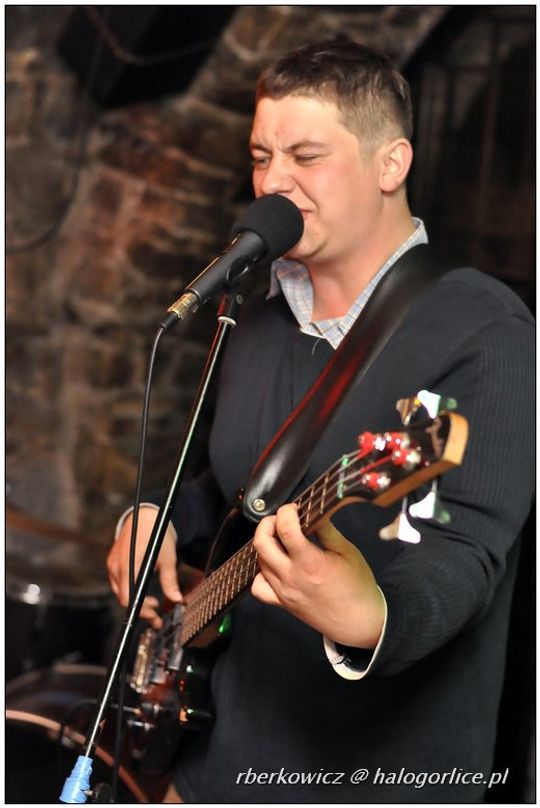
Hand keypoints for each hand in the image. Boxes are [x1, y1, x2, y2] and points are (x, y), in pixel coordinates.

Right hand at [107, 506, 181, 627]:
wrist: (144, 515)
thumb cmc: (157, 533)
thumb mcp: (168, 557)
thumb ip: (170, 580)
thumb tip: (177, 599)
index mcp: (130, 562)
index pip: (127, 596)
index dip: (140, 609)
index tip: (154, 614)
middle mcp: (117, 565)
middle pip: (123, 597)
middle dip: (140, 608)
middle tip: (157, 615)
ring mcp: (112, 564)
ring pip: (120, 592)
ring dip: (135, 600)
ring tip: (154, 603)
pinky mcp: (112, 562)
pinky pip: (118, 583)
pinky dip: (130, 590)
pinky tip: (143, 590)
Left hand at [251, 504, 384, 647]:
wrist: (359, 622)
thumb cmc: (358, 587)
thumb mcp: (348, 552)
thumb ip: (326, 531)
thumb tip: (313, 512)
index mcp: (310, 562)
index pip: (285, 529)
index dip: (286, 512)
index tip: (295, 509)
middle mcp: (291, 577)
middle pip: (261, 543)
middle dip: (268, 524)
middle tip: (282, 520)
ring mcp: (283, 592)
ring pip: (259, 561)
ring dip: (267, 545)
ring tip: (282, 541)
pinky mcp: (282, 603)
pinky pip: (259, 587)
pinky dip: (261, 573)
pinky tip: (274, 566)